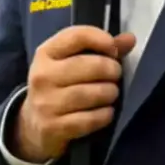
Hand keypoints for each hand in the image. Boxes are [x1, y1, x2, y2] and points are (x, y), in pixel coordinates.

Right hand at [12, 26, 135, 163]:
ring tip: (112, 93)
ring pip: (91, 94)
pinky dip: (104, 116)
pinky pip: (89, 120)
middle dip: (111, 70)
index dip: (101, 39)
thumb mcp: (71, 63)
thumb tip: (130, 39)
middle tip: (116, 75)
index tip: (114, 49)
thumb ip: (101, 49)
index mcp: (46, 53)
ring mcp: (45, 103)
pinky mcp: (52, 128)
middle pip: (90, 66)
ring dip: (110, 93)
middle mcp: (42, 76)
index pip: (77, 36)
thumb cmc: (59, 87)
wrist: (34, 126)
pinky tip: (106, 112)